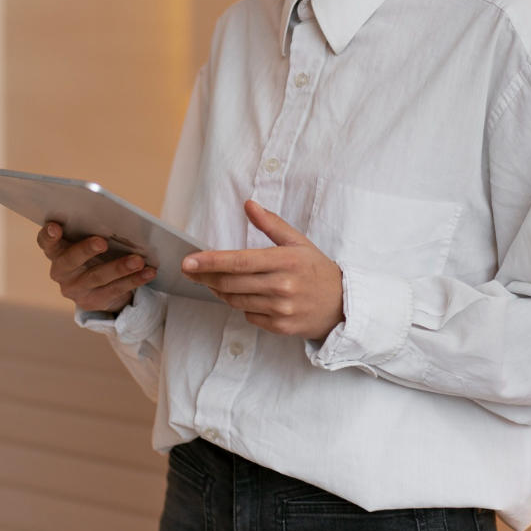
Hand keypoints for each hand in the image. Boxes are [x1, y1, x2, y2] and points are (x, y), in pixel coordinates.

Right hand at [36, 222, 155, 312]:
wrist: (101, 285)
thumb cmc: (95, 252)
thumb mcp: (89, 240)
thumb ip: (93, 231)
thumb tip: (118, 220)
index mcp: (56, 251)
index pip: (46, 242)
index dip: (48, 235)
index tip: (55, 226)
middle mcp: (61, 271)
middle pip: (69, 260)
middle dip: (85, 250)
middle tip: (102, 241)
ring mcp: (75, 289)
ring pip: (97, 277)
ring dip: (119, 267)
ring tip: (138, 260)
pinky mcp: (92, 302)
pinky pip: (115, 290)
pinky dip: (134, 280)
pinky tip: (148, 272)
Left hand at [180, 200, 344, 338]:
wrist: (342, 305)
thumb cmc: (316, 270)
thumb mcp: (298, 242)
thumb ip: (271, 224)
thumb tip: (248, 204)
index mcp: (285, 261)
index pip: (239, 261)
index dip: (210, 262)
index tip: (188, 262)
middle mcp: (283, 286)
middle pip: (231, 283)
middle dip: (206, 277)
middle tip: (192, 271)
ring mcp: (281, 309)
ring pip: (235, 301)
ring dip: (220, 291)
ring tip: (215, 281)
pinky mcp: (280, 327)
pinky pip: (248, 315)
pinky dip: (241, 306)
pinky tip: (245, 296)